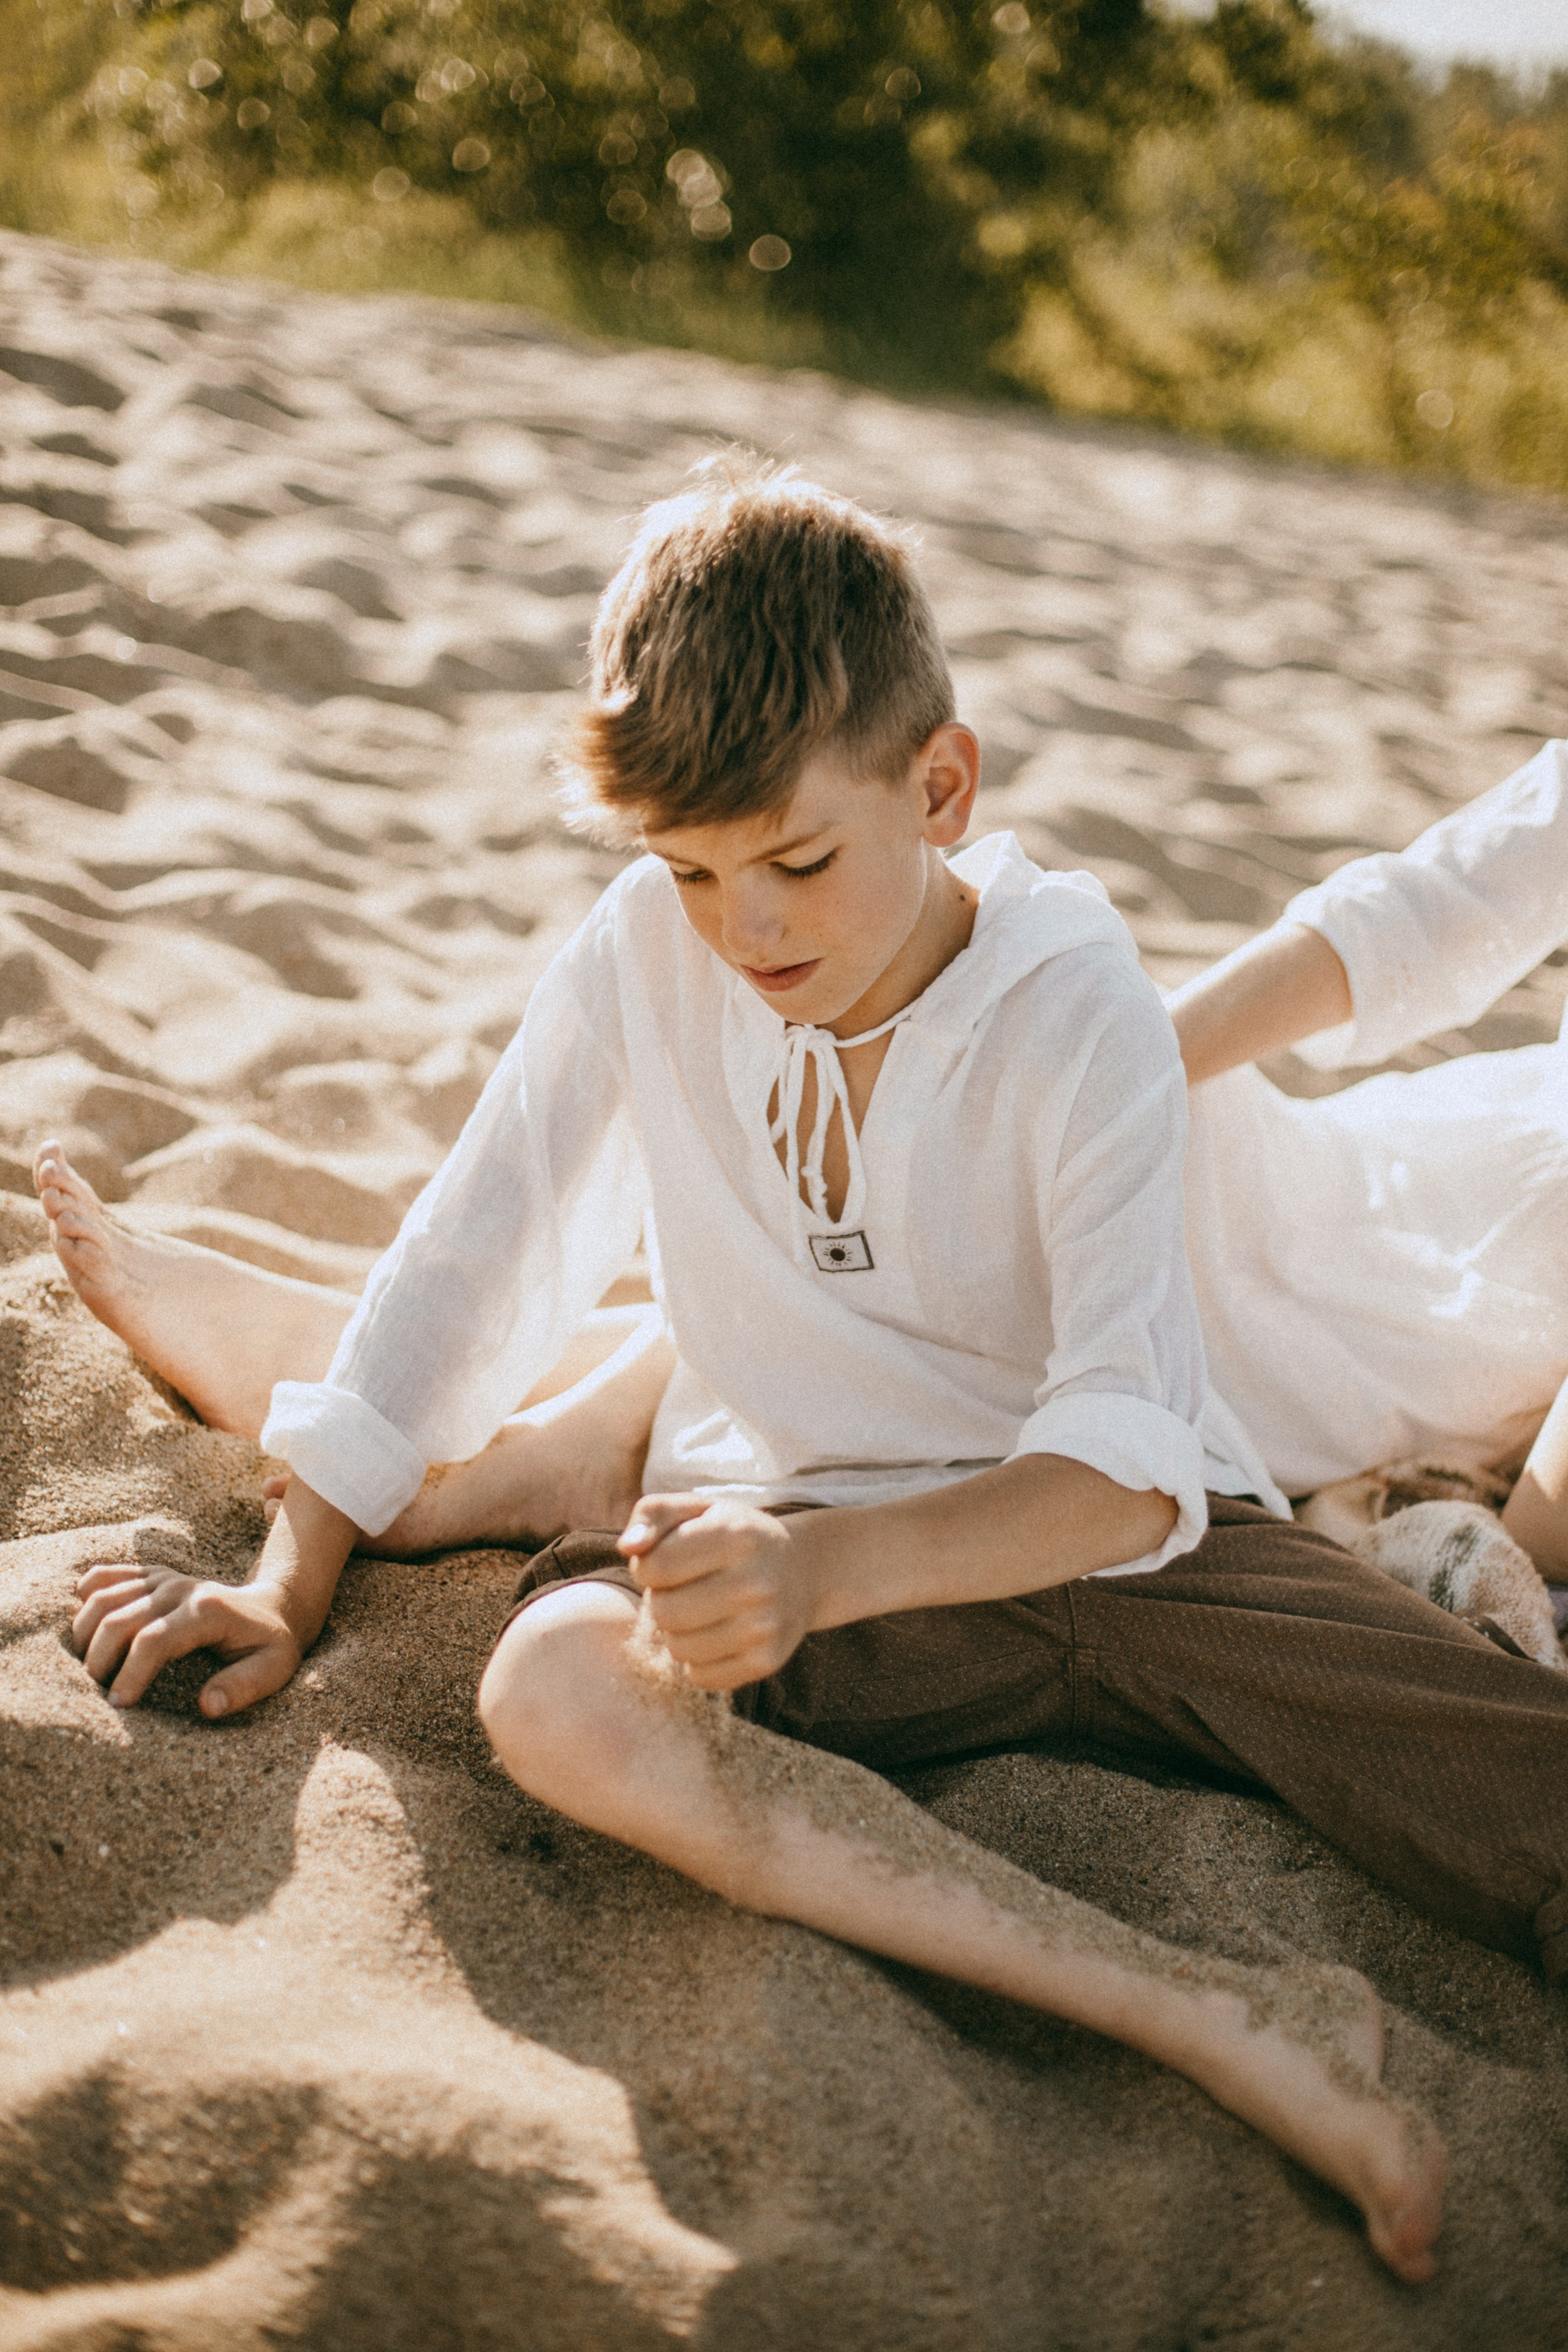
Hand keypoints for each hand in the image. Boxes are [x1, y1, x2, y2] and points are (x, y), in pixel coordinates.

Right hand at [71, 1562, 304, 1718]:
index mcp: (206, 1610)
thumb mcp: (274, 1669)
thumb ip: (244, 1687)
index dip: (130, 1673)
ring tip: (85, 1671)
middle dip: (98, 1660)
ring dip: (83, 1633)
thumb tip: (207, 1706)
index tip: (118, 1705)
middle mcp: (180, 1588)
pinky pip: (106, 1576)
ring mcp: (163, 1578)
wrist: (274, 1608)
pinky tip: (83, 1626)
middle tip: (93, 1695)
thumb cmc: (271, 1646)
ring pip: (103, 1596)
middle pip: (118, 1619)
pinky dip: (86, 1597)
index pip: (154, 1640)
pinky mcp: (152, 1575)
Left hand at [618, 1494, 815, 1690]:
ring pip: (678, 1648)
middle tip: (684, 1588)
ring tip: (701, 1610)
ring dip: (678, 1632)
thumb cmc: (735, 1536)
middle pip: (663, 1611)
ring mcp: (764, 1626)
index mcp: (736, 1534)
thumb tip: (628, 1547)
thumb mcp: (697, 1509)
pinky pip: (700, 1676)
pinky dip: (698, 1659)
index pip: (654, 1566)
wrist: (803, 1570)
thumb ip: (652, 1515)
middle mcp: (755, 1582)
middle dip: (662, 1600)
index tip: (667, 1560)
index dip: (647, 1566)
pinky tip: (717, 1633)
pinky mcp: (766, 1661)